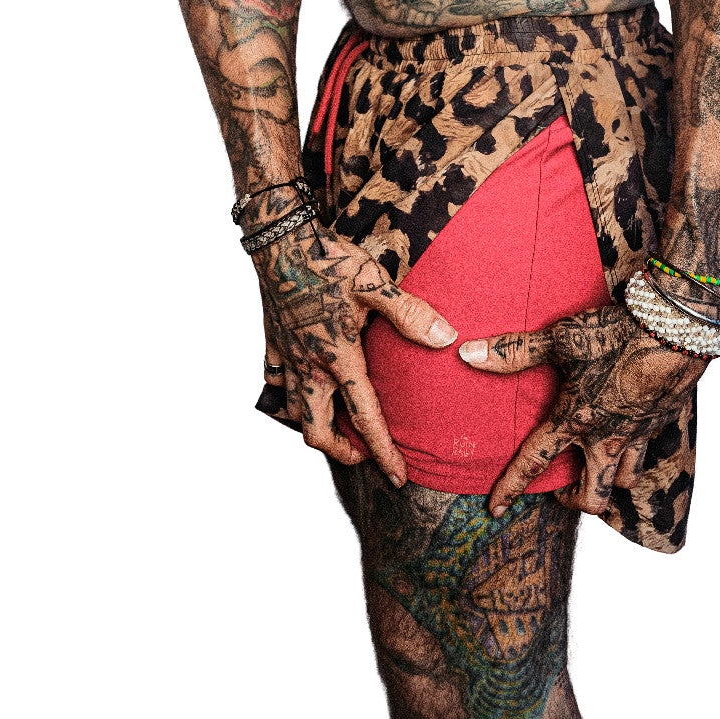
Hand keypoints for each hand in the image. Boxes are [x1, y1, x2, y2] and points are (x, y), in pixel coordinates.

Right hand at [255, 220, 456, 486]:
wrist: (280, 240)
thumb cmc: (329, 259)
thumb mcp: (374, 283)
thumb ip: (410, 314)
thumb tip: (446, 339)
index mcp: (338, 357)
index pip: (364, 418)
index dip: (382, 452)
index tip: (397, 477)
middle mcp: (309, 366)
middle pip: (317, 432)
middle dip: (341, 453)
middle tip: (363, 455)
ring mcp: (287, 356)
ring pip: (294, 413)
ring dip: (316, 427)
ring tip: (336, 428)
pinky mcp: (273, 342)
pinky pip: (275, 382)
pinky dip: (288, 395)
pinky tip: (301, 390)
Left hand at [458, 303, 701, 516]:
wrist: (674, 330)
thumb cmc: (616, 333)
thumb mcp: (561, 339)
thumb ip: (515, 352)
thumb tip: (468, 354)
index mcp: (575, 419)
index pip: (534, 462)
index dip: (510, 488)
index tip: (495, 510)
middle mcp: (606, 437)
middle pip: (592, 497)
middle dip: (572, 501)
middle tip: (559, 490)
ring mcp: (637, 435)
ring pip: (622, 483)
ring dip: (605, 482)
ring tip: (592, 468)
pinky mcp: (659, 423)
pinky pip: (645, 454)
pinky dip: (632, 456)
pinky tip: (625, 438)